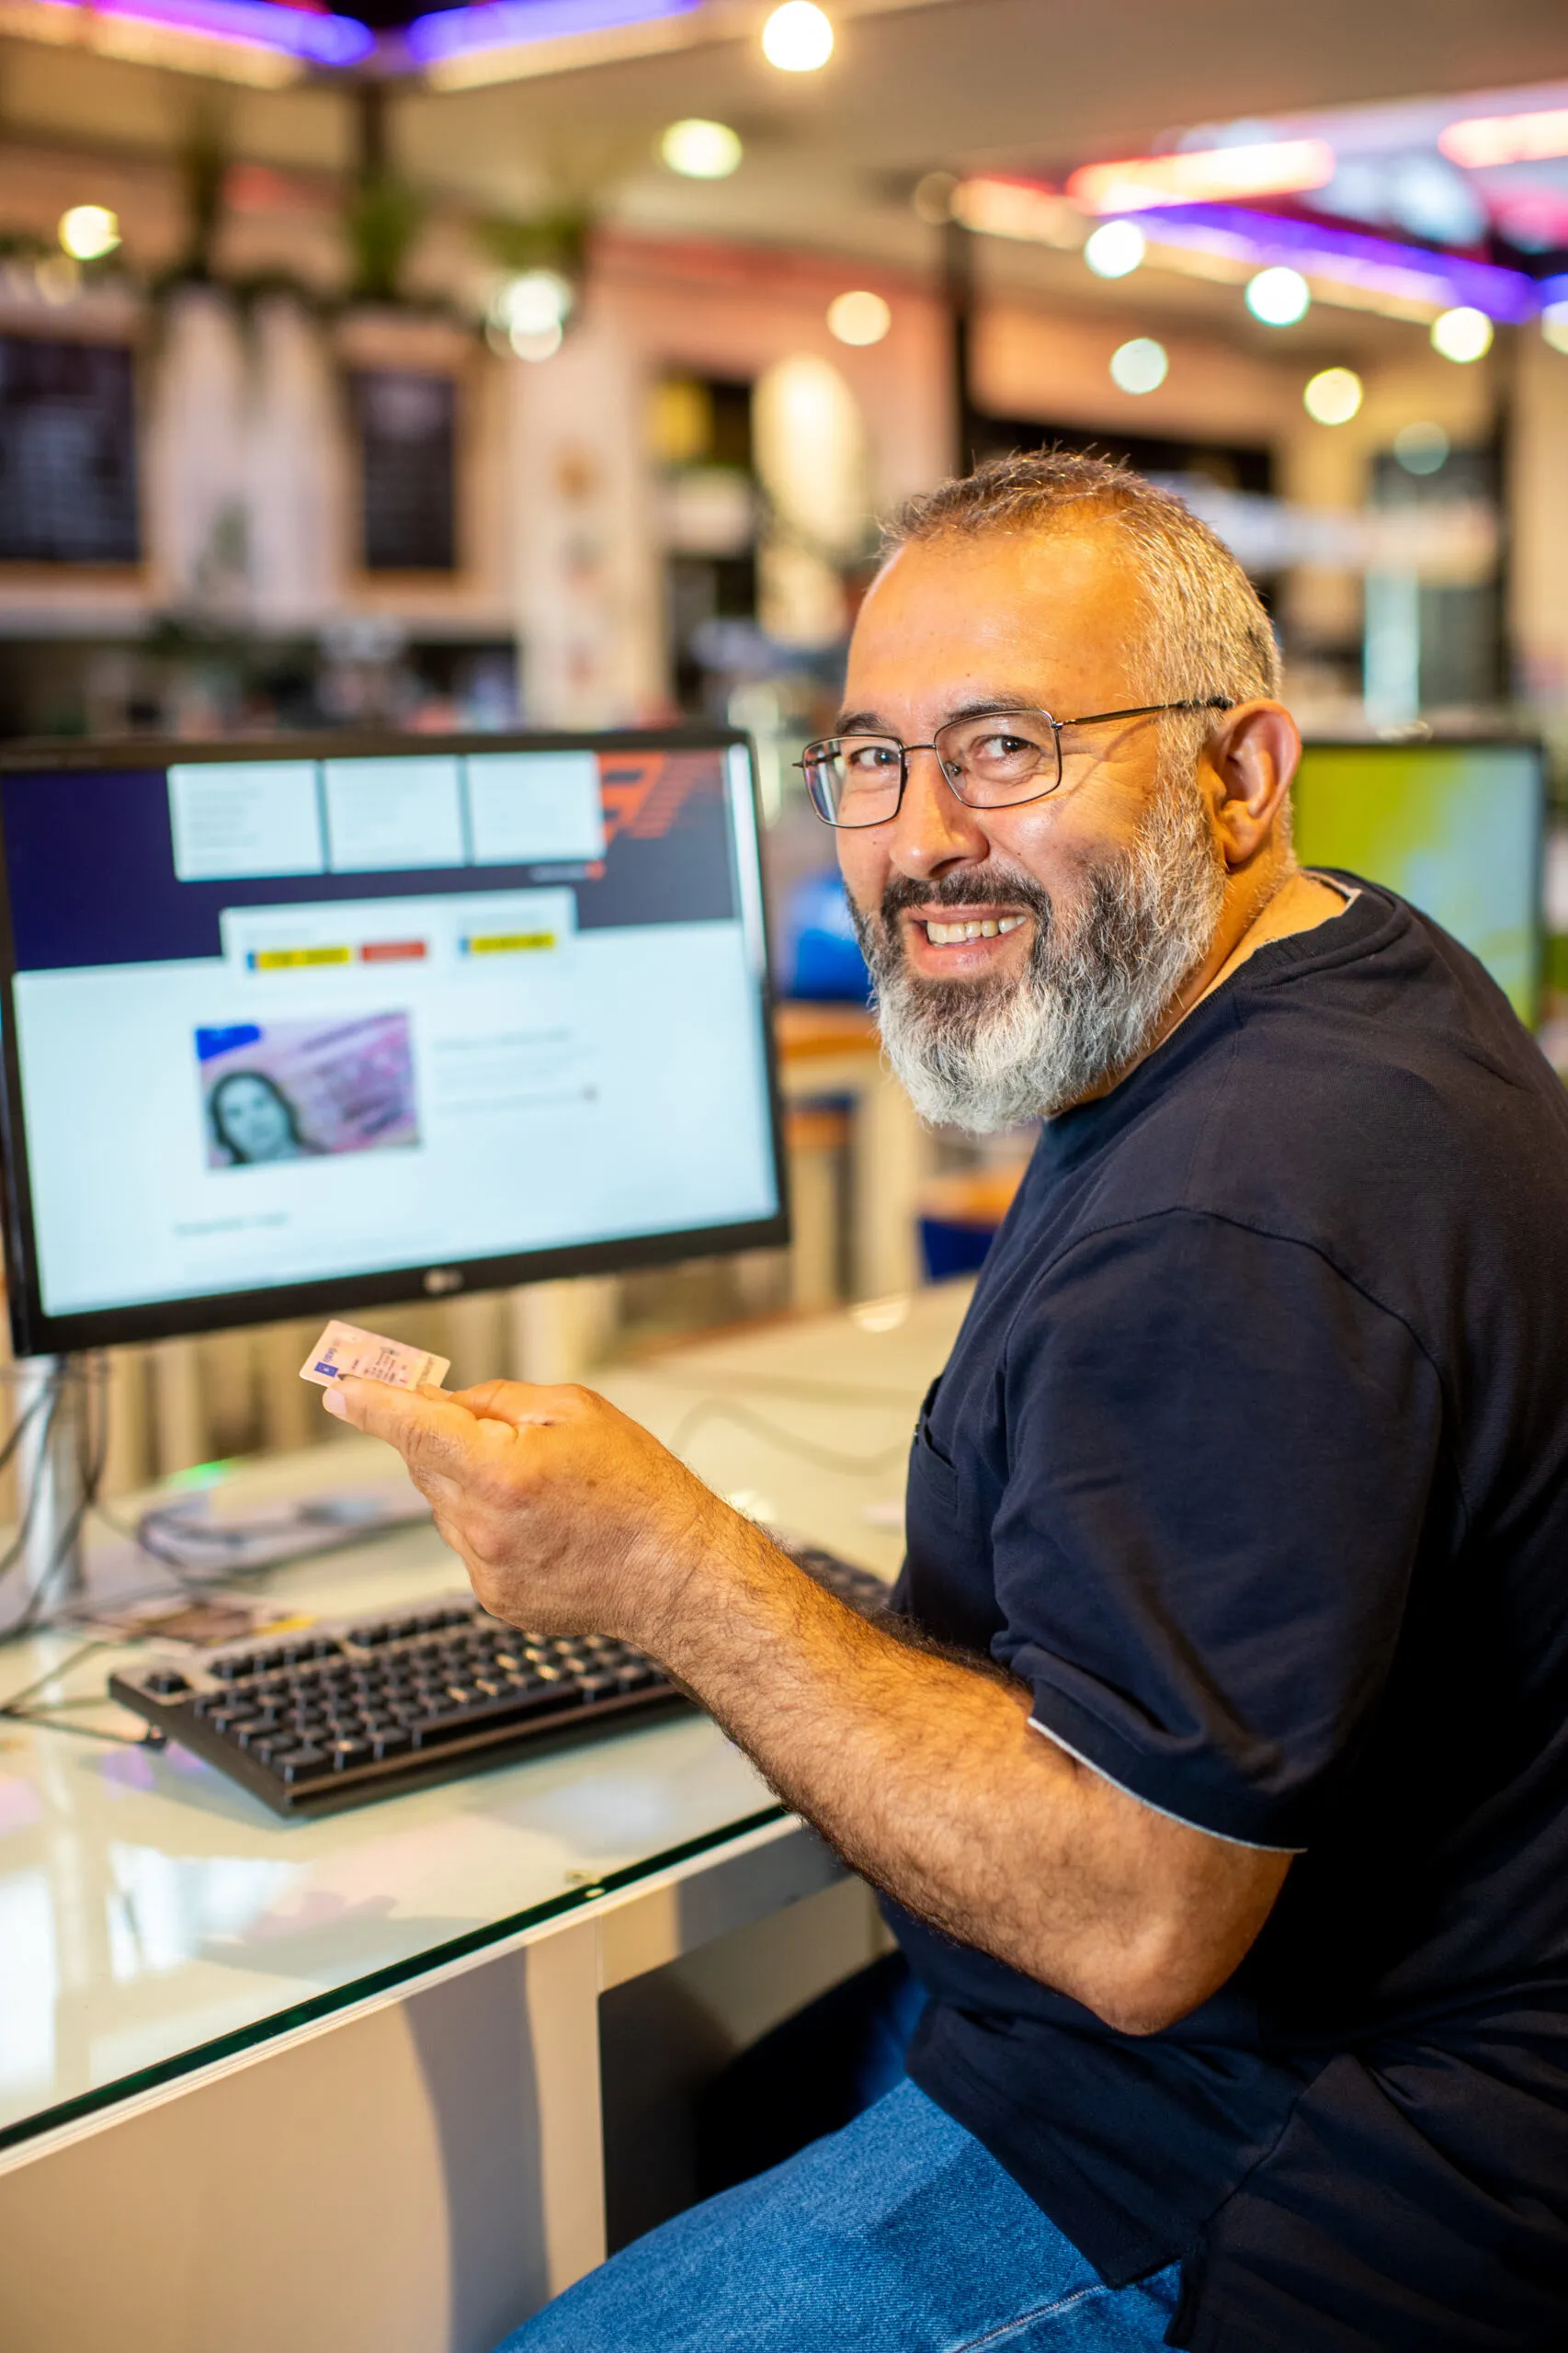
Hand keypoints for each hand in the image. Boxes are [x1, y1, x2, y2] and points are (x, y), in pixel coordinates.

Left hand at [322, 1375, 738, 1649]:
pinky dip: (490, 1523)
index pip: (414, 1429)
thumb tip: (449, 1404)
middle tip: (487, 1425)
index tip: (341, 1392)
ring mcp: (485, 1569)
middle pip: (426, 1462)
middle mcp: (484, 1526)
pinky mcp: (494, 1599)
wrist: (677, 1576)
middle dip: (444, 1436)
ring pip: (446, 1504)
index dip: (373, 1405)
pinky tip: (542, 1524)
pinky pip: (468, 1542)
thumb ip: (500, 1401)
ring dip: (471, 1482)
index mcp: (502, 1472)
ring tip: (543, 1487)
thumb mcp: (578, 1411)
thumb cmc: (642, 1493)